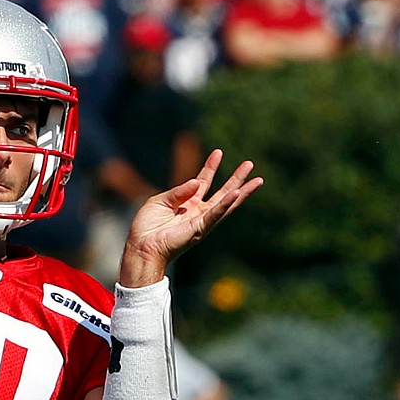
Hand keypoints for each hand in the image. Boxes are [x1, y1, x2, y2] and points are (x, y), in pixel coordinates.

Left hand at [123, 149, 261, 281]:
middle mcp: (197, 212)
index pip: (203, 181)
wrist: (142, 246)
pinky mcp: (199, 229)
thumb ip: (179, 191)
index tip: (218, 152)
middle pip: (222, 192)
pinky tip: (237, 194)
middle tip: (249, 164)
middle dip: (236, 178)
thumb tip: (197, 181)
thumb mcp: (161, 201)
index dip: (210, 167)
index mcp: (188, 204)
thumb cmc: (147, 227)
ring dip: (241, 191)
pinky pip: (215, 215)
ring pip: (226, 204)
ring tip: (257, 180)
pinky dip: (226, 204)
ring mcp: (201, 221)